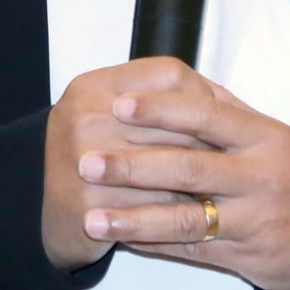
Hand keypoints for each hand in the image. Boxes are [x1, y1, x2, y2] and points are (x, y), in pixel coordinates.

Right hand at [41, 57, 220, 272]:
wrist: (48, 212)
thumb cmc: (97, 159)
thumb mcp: (116, 116)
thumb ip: (164, 100)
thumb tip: (229, 102)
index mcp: (94, 85)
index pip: (170, 76)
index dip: (206, 97)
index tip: (226, 120)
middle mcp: (84, 115)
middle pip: (174, 121)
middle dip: (213, 142)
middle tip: (241, 157)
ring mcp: (84, 159)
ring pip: (171, 164)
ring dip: (204, 178)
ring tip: (226, 185)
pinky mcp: (89, 203)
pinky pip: (156, 205)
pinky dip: (185, 210)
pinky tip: (201, 213)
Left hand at [75, 75, 289, 289]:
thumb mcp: (273, 134)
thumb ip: (226, 112)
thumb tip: (173, 82)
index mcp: (263, 138)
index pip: (206, 116)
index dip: (160, 109)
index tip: (118, 104)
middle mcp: (258, 177)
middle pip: (188, 168)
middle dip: (132, 166)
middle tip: (87, 162)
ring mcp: (251, 220)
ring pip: (185, 219)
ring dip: (134, 219)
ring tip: (93, 218)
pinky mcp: (244, 257)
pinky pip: (191, 251)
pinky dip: (153, 246)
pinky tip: (120, 241)